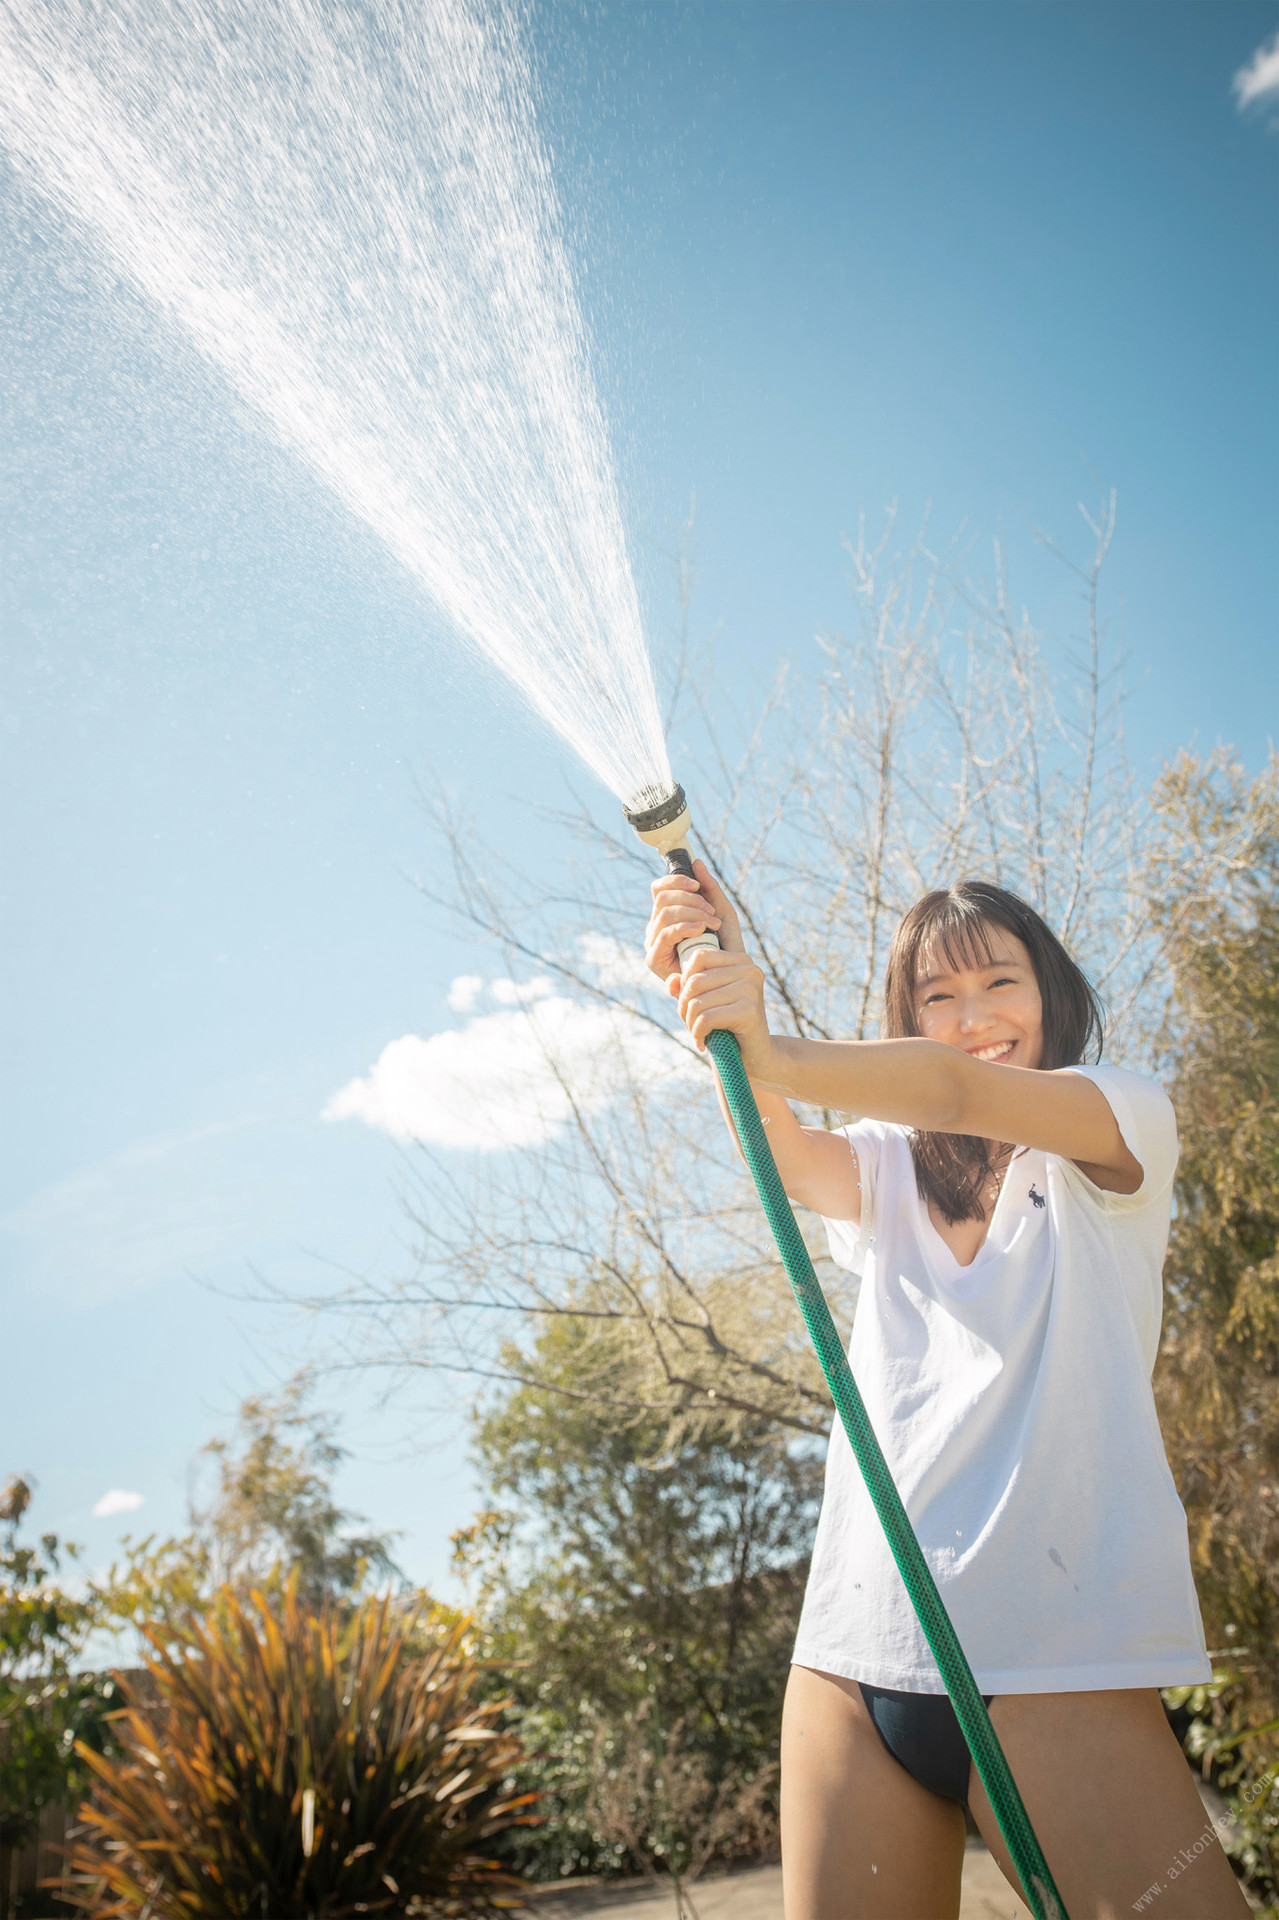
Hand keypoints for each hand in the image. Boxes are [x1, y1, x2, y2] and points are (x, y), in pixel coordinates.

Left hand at [643, 861, 773, 1077]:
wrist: (753, 1061)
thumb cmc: (725, 1028)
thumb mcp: (706, 1002)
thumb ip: (692, 987)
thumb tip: (673, 982)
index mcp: (738, 958)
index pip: (718, 922)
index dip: (709, 891)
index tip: (696, 862)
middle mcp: (748, 965)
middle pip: (693, 966)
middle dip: (684, 999)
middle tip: (692, 1019)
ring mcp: (751, 985)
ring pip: (694, 992)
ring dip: (689, 1019)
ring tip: (700, 1032)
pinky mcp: (750, 1008)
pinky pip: (704, 1014)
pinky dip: (697, 1032)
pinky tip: (705, 1041)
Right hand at [644, 858, 735, 982]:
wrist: (730, 977)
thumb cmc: (725, 945)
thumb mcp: (722, 911)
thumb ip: (710, 887)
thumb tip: (696, 862)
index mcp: (666, 915)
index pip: (659, 889)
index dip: (675, 881)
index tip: (697, 885)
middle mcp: (655, 928)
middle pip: (661, 898)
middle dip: (689, 899)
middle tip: (711, 910)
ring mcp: (653, 944)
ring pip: (663, 914)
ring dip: (691, 912)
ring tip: (712, 922)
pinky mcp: (654, 960)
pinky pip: (665, 935)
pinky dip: (685, 927)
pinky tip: (701, 929)